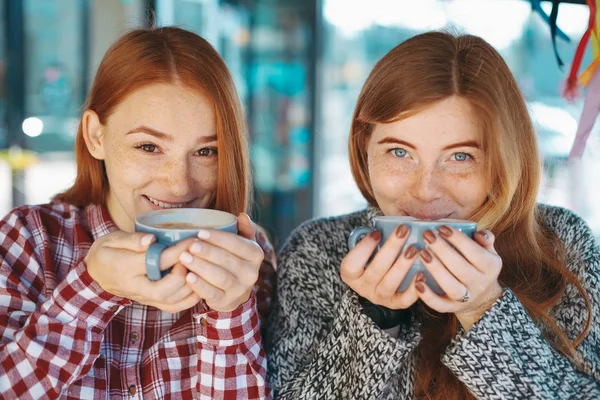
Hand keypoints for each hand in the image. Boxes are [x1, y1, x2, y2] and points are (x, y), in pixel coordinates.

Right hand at [85, 231, 201, 312]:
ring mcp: (144, 298)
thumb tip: (152, 240)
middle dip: (183, 274)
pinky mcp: (151, 302)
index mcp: (124, 268)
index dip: (176, 252)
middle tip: (196, 256)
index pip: (154, 262)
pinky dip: (189, 299)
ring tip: (200, 267)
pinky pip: (172, 307)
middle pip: (163, 290)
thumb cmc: (107, 252)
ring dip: (190, 286)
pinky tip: (199, 284)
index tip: (192, 240)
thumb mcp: (112, 239)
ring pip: (170, 301)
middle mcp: (135, 287)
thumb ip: (132, 240)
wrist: (95, 274)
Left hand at [178, 213, 263, 311]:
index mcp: (256, 255)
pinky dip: (199, 285)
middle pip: (228, 261)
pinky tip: (188, 276)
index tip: (200, 232)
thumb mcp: (242, 244)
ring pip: (220, 277)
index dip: (219, 238)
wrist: (235, 292)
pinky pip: (212, 293)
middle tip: (190, 245)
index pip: (238, 244)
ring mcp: (240, 289)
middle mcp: (251, 273)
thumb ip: (243, 229)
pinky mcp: (226, 302)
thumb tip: (242, 216)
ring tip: (185, 258)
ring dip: (201, 267)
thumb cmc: (234, 260)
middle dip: (208, 252)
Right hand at [340, 225, 421, 309]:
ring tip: (414, 249)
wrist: (380, 285)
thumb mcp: (366, 251)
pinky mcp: (395, 304)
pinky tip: (422, 274)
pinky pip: (404, 300)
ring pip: (389, 283)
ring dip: (403, 266)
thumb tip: (385, 225)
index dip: (364, 248)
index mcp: (350, 274)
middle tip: (404, 231)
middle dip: (390, 248)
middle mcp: (363, 287)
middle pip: (375, 270)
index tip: (377, 232)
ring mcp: (379, 297)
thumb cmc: (374, 259)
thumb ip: (372, 239)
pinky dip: (414, 288)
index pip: (351, 263)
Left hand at [414, 226, 503, 330]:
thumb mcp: (488, 252)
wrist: (481, 299)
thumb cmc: (478, 266)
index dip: (458, 239)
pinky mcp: (451, 308)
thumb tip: (480, 233)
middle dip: (443, 250)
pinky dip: (428, 296)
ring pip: (452, 287)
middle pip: (461, 268)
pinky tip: (417, 282)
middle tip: (427, 236)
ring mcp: (466, 298)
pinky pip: (439, 305)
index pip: (475, 252)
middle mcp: (480, 284)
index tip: (441, 227)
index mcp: (490, 267)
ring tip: (422, 253)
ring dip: (436, 270)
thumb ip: (485, 240)